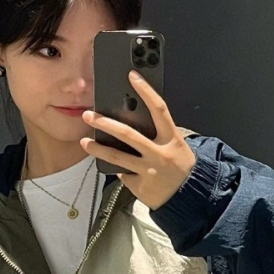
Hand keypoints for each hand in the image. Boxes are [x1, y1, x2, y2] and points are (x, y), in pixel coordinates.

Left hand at [80, 70, 195, 210]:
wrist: (189, 197)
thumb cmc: (180, 166)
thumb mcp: (175, 146)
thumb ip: (157, 136)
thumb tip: (129, 123)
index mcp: (172, 139)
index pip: (159, 109)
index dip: (146, 91)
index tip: (133, 76)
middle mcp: (160, 153)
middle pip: (128, 134)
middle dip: (105, 123)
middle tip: (89, 115)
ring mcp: (149, 170)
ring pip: (117, 157)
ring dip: (97, 148)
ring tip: (84, 141)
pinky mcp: (139, 185)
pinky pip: (123, 174)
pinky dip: (119, 170)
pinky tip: (117, 168)